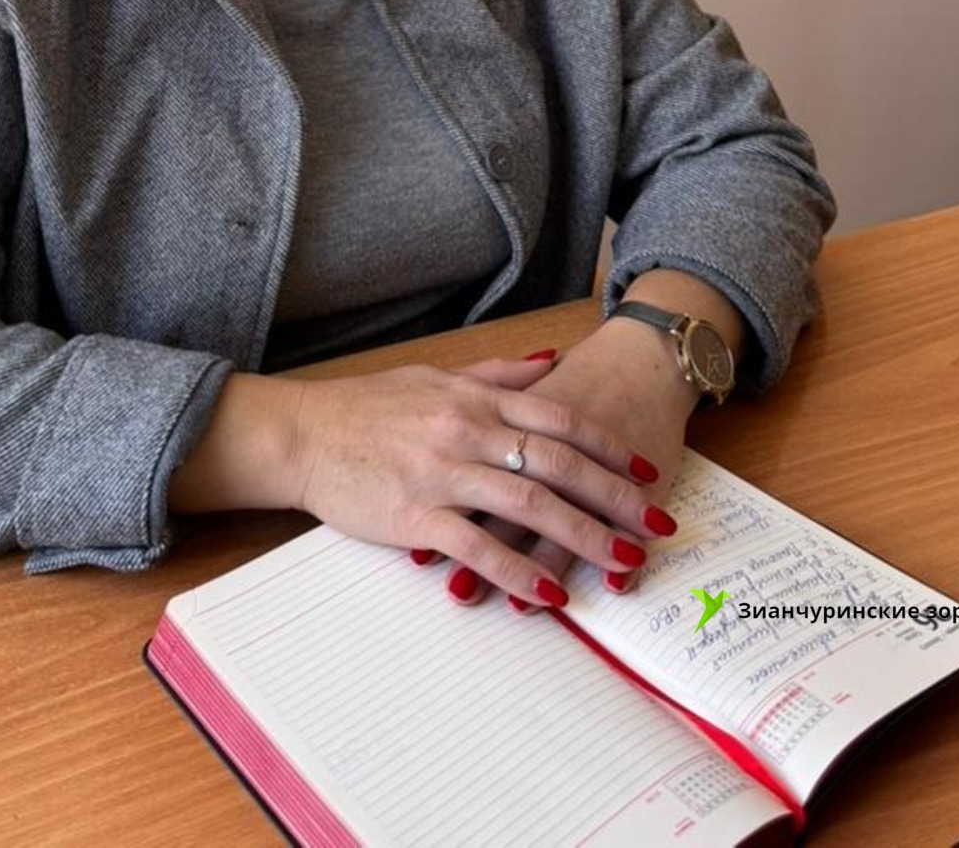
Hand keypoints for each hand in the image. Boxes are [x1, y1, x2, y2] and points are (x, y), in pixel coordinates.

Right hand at [287, 350, 672, 608]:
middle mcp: (467, 430)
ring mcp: (442, 473)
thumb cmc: (366, 407)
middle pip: (558, 463)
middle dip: (614, 497)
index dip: (607, 446)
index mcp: (474, 398)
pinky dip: (520, 572)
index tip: (644, 471)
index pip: (558, 419)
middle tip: (655, 525)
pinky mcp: (416, 516)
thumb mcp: (435, 377)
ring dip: (583, 536)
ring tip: (622, 563)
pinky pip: (479, 548)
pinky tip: (550, 594)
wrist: (303, 433)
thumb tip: (552, 363)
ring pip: (529, 504)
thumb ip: (496, 375)